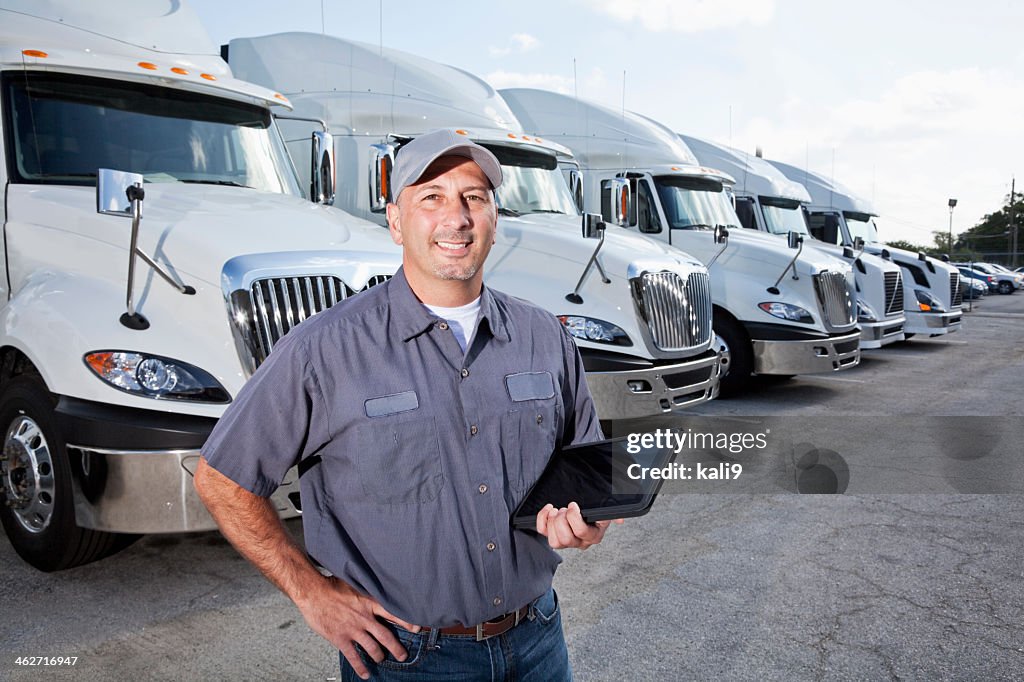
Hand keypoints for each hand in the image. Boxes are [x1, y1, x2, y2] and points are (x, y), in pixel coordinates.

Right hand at [295, 576, 420, 679]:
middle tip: (402, 655)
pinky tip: (365, 673)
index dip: (406, 622)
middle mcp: (364, 617)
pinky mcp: (341, 638)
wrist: (313, 592)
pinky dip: (360, 667)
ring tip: (382, 659)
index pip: (394, 613)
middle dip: (396, 648)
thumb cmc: (332, 585)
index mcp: (369, 602)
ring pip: (372, 648)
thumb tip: (378, 587)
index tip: (416, 628)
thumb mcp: (355, 583)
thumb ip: (367, 590)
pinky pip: (354, 656)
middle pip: (386, 636)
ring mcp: (353, 629)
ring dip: (379, 656)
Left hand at [535, 501, 622, 549]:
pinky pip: (543, 534)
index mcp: (594, 535)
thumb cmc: (596, 510)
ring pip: (555, 543)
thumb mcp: (605, 510)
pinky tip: (548, 509)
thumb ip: (613, 514)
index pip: (582, 532)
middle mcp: (580, 542)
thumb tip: (620, 520)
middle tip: (564, 509)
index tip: (572, 504)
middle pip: (566, 539)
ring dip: (552, 523)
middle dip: (562, 520)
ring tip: (556, 511)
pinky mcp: (553, 535)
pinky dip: (542, 520)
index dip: (574, 517)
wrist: (585, 508)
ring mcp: (566, 541)